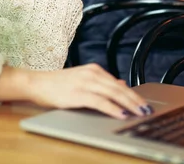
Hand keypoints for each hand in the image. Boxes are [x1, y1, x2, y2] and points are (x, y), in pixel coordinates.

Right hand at [0, 64, 151, 119]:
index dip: (133, 93)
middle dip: (135, 99)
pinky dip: (112, 108)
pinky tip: (121, 114)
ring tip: (139, 112)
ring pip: (112, 93)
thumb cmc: (57, 84)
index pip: (118, 83)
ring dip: (128, 104)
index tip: (144, 103)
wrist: (37, 83)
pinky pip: (100, 101)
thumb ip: (100, 82)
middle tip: (147, 109)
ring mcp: (85, 83)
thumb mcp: (82, 79)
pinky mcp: (78, 93)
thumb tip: (120, 83)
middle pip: (119, 88)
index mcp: (94, 70)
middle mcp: (91, 73)